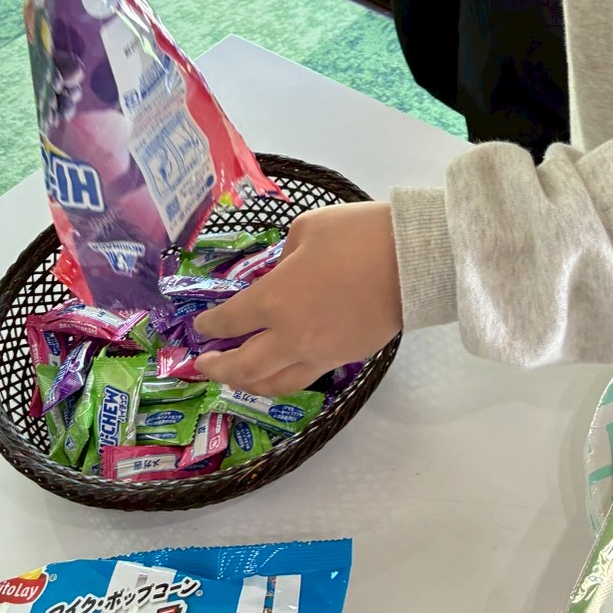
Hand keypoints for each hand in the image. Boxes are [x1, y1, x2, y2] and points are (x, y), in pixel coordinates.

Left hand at [193, 202, 402, 394]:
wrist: (411, 259)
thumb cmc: (356, 235)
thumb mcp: (307, 229)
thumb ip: (284, 257)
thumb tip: (282, 275)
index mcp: (274, 298)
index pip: (230, 321)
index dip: (210, 325)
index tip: (201, 325)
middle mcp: (289, 335)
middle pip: (243, 366)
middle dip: (217, 367)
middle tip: (202, 365)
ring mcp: (319, 352)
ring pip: (274, 383)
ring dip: (248, 384)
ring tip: (237, 379)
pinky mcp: (345, 358)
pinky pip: (305, 376)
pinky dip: (284, 378)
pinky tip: (282, 370)